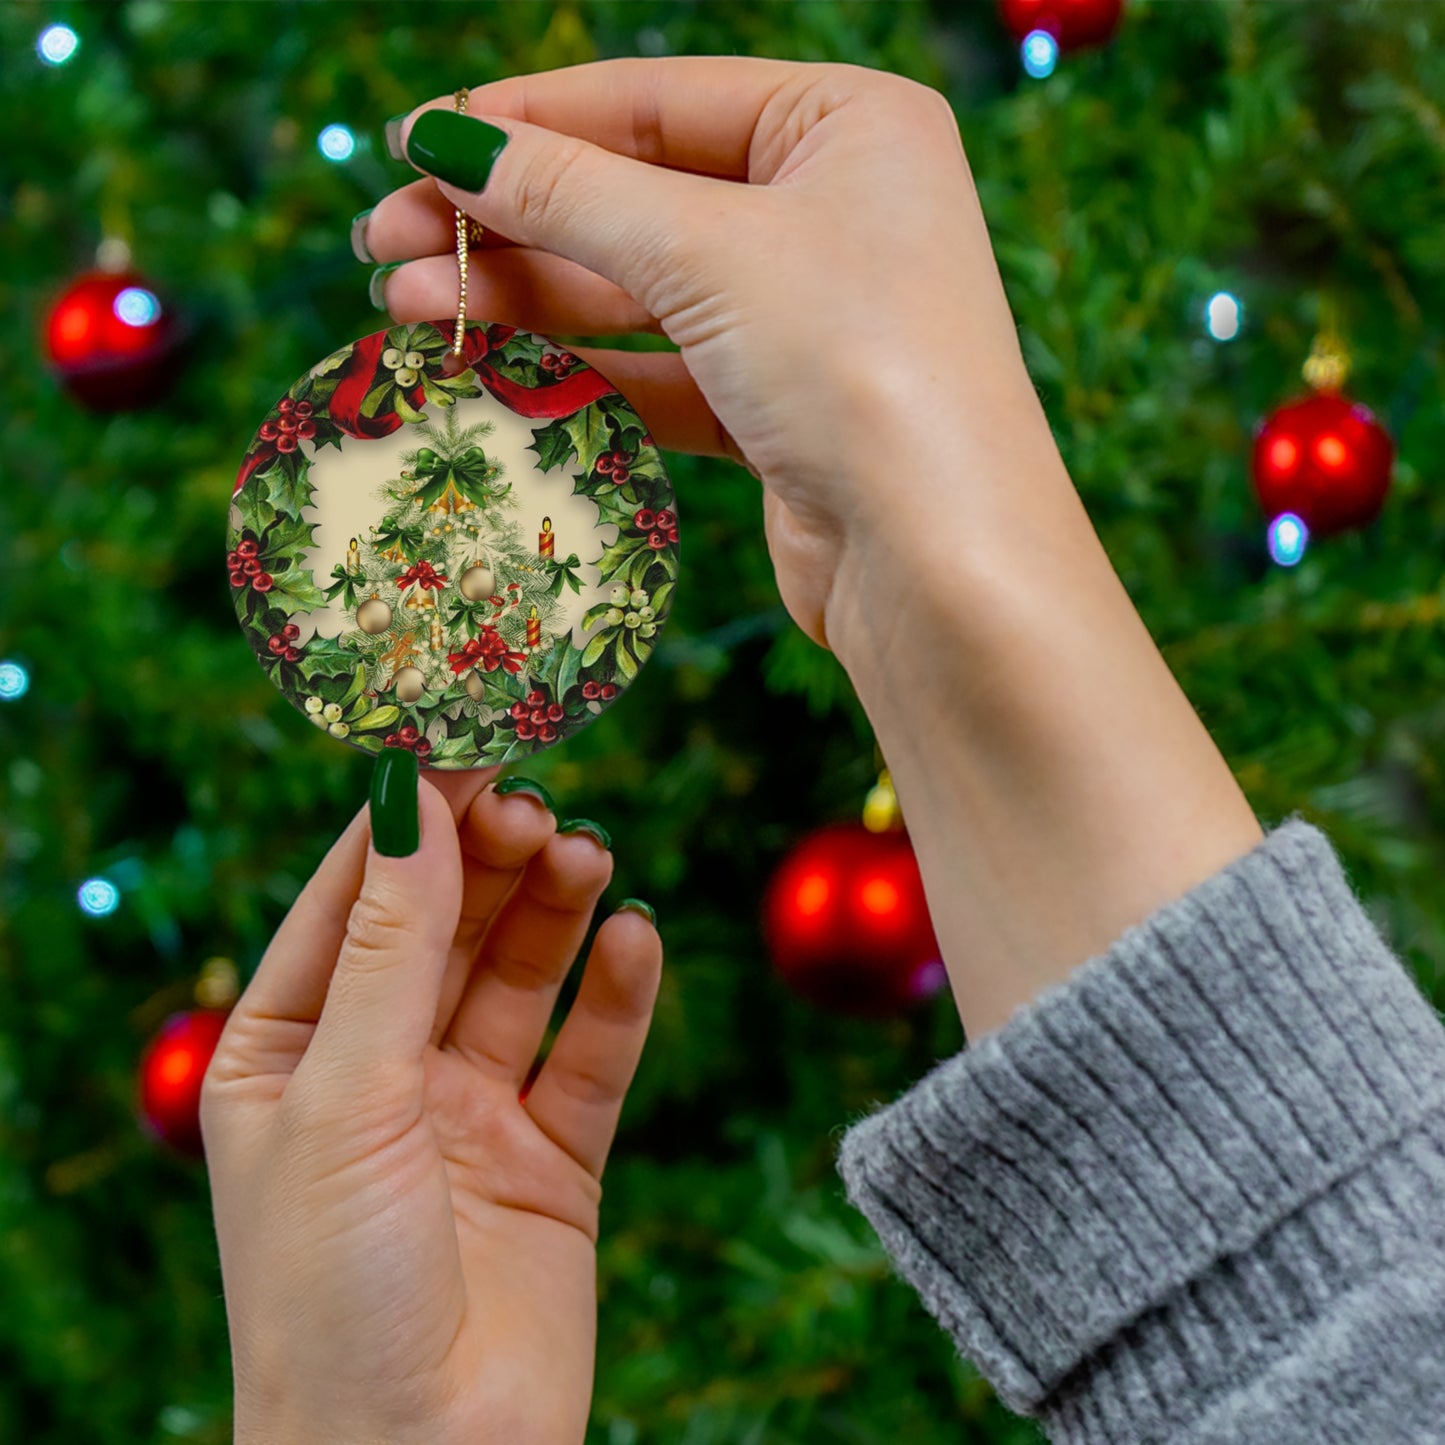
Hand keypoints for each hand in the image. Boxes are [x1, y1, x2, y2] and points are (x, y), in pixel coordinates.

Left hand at [201, 770, 661, 1444]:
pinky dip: (617, 995)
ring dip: (555, 912)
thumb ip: (391, 947)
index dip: (408, 824)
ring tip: (589, 857)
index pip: (352, 902)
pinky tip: (636, 940)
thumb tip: (413, 803)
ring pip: (521, 978)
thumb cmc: (332, 1292)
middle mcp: (380, 1072)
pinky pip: (591, 1056)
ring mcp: (469, 1113)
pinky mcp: (552, 1159)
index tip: (465, 746)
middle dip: (490, 863)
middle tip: (539, 808)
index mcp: (288, 1052)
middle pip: (446, 928)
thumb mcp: (346, 1096)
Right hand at [363, 59, 1261, 1040]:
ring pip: (639, 290)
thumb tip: (443, 141)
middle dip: (509, 221)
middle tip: (384, 243)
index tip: (414, 145)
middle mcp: (833, 210)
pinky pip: (660, 368)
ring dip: (525, 296)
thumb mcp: (705, 253)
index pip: (655, 99)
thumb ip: (568, 193)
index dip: (526, 121)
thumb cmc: (857, 366)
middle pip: (636, 196)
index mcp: (847, 125)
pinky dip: (578, 367)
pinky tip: (488, 366)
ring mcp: (808, 315)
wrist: (940, 563)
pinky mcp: (781, 409)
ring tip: (407, 305)